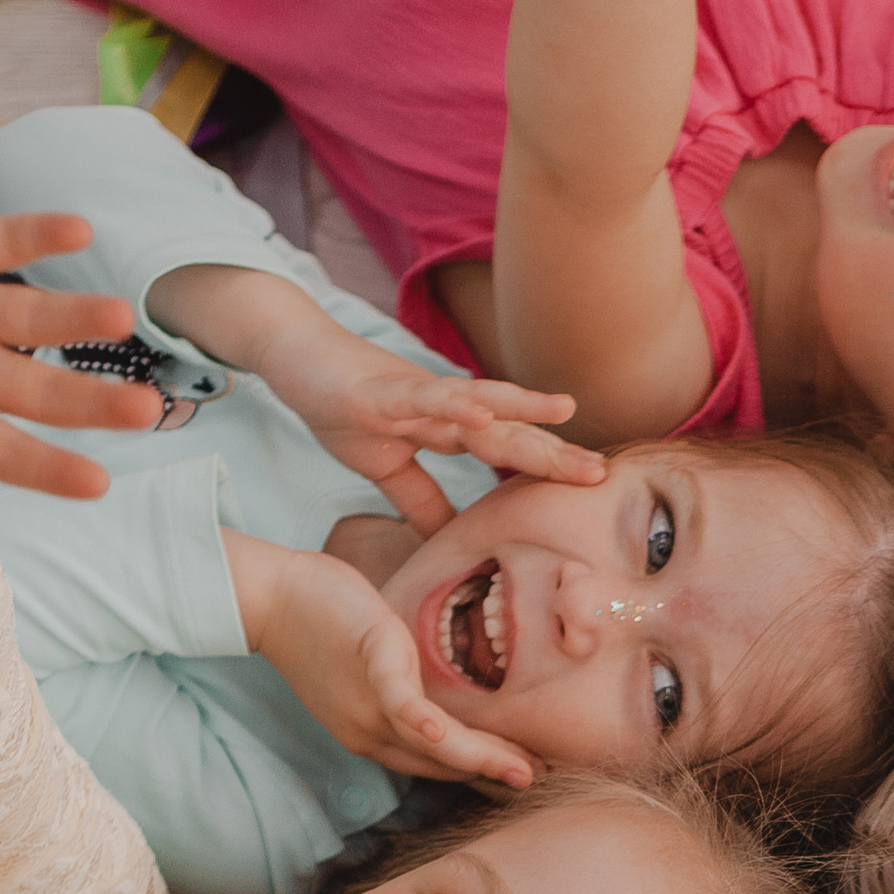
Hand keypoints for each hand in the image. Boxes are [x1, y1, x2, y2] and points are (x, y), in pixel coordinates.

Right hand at [0, 216, 161, 498]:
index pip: (7, 454)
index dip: (48, 469)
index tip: (97, 484)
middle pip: (43, 391)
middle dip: (93, 402)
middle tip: (145, 408)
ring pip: (34, 317)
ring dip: (77, 316)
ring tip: (119, 316)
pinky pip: (3, 241)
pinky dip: (38, 233)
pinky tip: (79, 230)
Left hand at [228, 533, 535, 788]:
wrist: (268, 594)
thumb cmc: (319, 620)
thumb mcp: (366, 668)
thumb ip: (404, 685)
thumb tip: (444, 688)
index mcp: (372, 733)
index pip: (436, 761)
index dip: (481, 770)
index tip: (522, 774)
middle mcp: (370, 731)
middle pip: (442, 762)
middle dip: (493, 772)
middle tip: (538, 779)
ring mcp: (368, 703)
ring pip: (431, 742)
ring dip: (480, 758)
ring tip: (520, 769)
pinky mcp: (370, 665)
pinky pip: (400, 703)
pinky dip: (425, 722)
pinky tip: (446, 733)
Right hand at [251, 311, 602, 538]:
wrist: (293, 354)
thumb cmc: (341, 406)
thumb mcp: (385, 468)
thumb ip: (421, 500)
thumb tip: (452, 538)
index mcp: (446, 428)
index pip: (506, 451)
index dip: (547, 468)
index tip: (591, 489)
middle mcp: (442, 408)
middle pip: (505, 430)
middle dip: (552, 451)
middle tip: (600, 471)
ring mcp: (413, 396)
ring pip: (474, 402)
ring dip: (519, 407)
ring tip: (562, 411)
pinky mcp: (378, 392)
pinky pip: (420, 399)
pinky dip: (450, 405)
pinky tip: (479, 412)